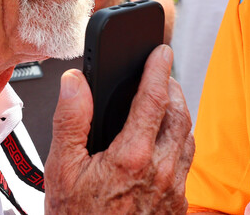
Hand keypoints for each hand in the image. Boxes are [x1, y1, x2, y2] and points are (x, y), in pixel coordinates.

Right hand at [45, 44, 193, 213]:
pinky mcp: (177, 204)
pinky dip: (180, 142)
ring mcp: (173, 188)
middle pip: (180, 113)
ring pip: (188, 136)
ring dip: (180, 113)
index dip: (158, 67)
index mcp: (132, 156)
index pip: (155, 97)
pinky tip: (165, 142)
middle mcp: (161, 170)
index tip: (160, 49)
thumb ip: (70, 121)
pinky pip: (187, 162)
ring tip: (164, 102)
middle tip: (161, 74)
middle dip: (172, 87)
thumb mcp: (61, 171)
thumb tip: (76, 82)